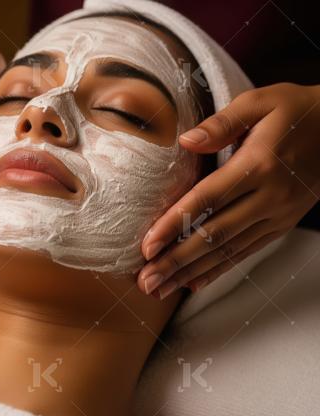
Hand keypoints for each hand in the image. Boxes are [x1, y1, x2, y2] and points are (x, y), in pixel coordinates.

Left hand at [137, 83, 319, 297]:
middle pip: (215, 235)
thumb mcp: (260, 102)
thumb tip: (186, 140)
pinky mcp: (281, 224)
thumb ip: (221, 123)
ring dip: (191, 272)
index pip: (207, 200)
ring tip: (159, 289)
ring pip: (228, 250)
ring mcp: (277, 215)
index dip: (175, 225)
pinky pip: (246, 252)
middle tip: (145, 280)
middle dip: (176, 261)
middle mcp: (269, 196)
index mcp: (258, 165)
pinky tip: (193, 283)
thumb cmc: (294, 111)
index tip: (147, 245)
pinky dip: (218, 270)